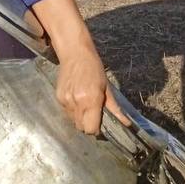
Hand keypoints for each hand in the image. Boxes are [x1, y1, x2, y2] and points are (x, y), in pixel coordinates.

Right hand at [31, 0, 130, 135]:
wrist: (75, 53)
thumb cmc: (94, 68)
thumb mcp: (107, 87)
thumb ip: (114, 108)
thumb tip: (126, 123)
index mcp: (91, 100)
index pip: (91, 129)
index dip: (96, 130)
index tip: (101, 125)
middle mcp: (77, 103)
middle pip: (81, 128)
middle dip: (89, 125)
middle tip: (95, 115)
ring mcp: (66, 101)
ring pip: (73, 121)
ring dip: (81, 118)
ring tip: (86, 104)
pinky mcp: (58, 98)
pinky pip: (67, 113)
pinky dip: (73, 111)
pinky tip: (77, 99)